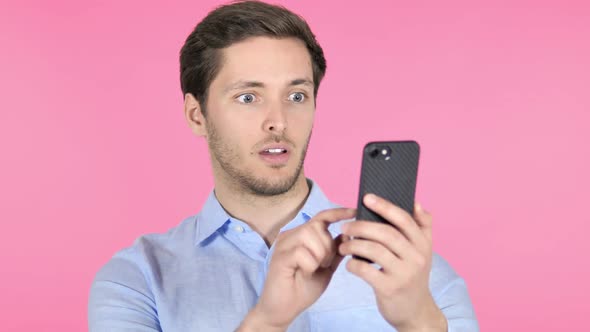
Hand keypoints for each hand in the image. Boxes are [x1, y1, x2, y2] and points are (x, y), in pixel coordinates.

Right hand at [240, 208, 355, 330]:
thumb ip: (335, 251)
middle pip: (317, 226)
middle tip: (324, 263)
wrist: (283, 310)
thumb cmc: (302, 288)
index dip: (337, 213)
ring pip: (309, 235)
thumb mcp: (326, 268)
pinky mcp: (279, 257)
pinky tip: (305, 273)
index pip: (321, 217)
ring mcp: (283, 245)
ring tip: (315, 268)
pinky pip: (301, 252)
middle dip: (328, 245)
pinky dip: (310, 264)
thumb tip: (347, 233)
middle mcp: (290, 236)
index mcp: (301, 236)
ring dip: (319, 254)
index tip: (354, 211)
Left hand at [339, 194, 446, 330]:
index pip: (404, 219)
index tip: (367, 198)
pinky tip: (349, 264)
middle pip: (386, 233)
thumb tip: (416, 202)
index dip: (385, 206)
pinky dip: (353, 265)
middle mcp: (416, 257)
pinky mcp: (390, 288)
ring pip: (374, 250)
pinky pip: (366, 270)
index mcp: (423, 244)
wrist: (415, 311)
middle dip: (362, 226)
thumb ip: (422, 227)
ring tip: (343, 245)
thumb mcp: (423, 252)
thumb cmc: (413, 275)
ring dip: (353, 244)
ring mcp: (403, 273)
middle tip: (346, 226)